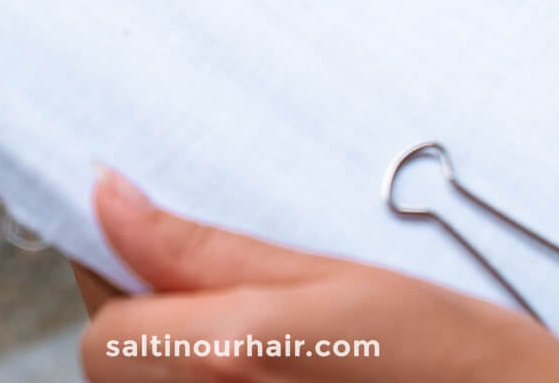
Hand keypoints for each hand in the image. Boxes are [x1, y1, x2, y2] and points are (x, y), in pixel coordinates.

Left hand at [78, 168, 558, 380]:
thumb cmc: (452, 357)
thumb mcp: (333, 273)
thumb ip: (205, 246)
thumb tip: (108, 195)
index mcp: (227, 359)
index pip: (106, 332)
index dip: (120, 277)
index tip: (145, 235)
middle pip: (120, 371)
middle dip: (148, 318)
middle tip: (221, 281)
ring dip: (177, 355)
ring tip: (267, 332)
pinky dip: (214, 381)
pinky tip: (275, 367)